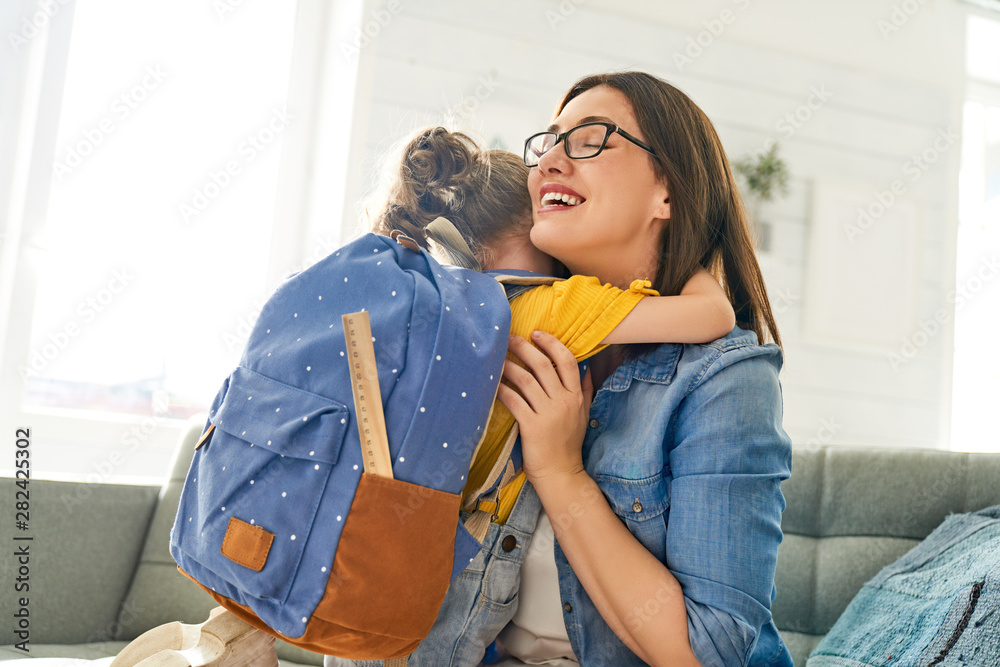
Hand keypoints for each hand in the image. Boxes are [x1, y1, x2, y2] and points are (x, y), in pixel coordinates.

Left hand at [496, 331, 594, 485]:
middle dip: (524, 347)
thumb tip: (587, 368)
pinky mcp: (532, 426)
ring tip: (497, 358)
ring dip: (509, 366)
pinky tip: (493, 383)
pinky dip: (502, 390)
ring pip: (526, 380)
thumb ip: (585, 390)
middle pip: (543, 365)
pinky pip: (514, 401)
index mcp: (576, 396)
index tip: (536, 333)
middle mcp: (563, 401)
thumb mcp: (583, 415)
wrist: (561, 473)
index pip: (567, 360)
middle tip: (510, 338)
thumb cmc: (569, 443)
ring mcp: (548, 414)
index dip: (551, 343)